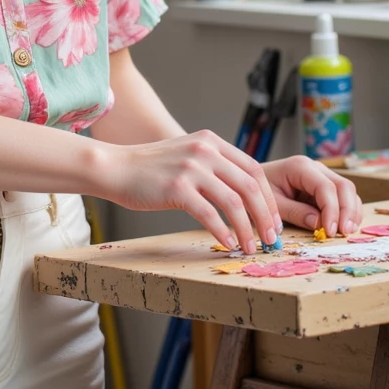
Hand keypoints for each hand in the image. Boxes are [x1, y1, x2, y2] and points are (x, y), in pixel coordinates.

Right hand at [102, 129, 283, 253]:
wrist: (115, 167)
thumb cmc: (150, 169)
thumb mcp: (186, 154)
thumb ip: (213, 165)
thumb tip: (242, 195)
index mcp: (212, 141)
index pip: (254, 169)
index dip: (268, 198)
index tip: (274, 220)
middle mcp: (205, 150)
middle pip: (250, 186)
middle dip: (265, 216)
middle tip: (271, 239)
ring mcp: (191, 168)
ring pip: (234, 203)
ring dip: (248, 229)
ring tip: (250, 247)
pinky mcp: (176, 189)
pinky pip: (210, 215)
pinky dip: (223, 232)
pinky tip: (227, 243)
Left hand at [263, 156, 362, 235]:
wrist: (251, 183)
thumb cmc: (258, 192)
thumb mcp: (272, 204)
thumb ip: (294, 212)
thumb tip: (319, 224)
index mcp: (300, 167)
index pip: (326, 187)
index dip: (332, 210)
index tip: (330, 231)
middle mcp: (315, 168)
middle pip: (343, 186)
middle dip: (347, 210)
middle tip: (344, 233)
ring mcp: (322, 175)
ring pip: (347, 190)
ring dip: (351, 211)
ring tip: (347, 232)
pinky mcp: (324, 185)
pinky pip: (342, 196)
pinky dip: (347, 211)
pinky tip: (345, 226)